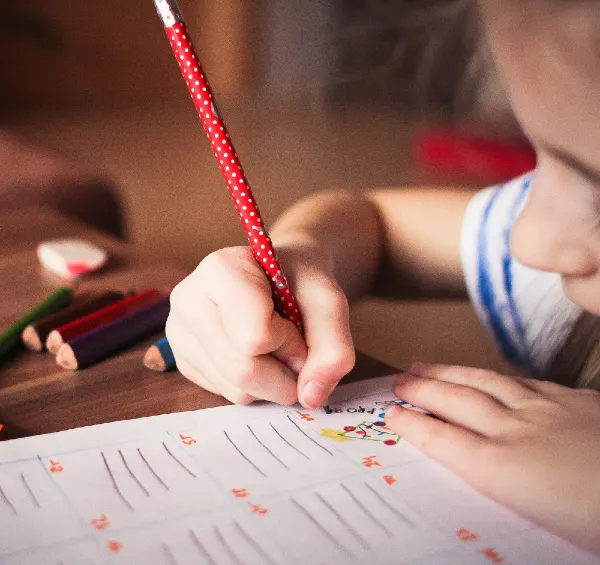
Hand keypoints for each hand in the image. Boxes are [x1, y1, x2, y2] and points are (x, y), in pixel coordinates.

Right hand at [166, 246, 354, 407]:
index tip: (297, 324)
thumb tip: (311, 397)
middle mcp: (188, 299)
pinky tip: (256, 355)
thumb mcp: (329, 302)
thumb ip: (333, 348)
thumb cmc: (300, 282)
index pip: (255, 337)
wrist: (280, 275)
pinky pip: (226, 394)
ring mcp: (179, 332)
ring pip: (235, 389)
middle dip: (285, 373)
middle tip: (296, 349)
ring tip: (275, 346)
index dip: (290, 342)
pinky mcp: (183, 360)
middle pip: (243, 370)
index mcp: (220, 270)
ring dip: (272, 382)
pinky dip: (255, 386)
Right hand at [384, 363, 599, 554]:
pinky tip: (493, 377)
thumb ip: (504, 492)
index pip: (445, 441)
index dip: (415, 425)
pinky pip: (527, 383)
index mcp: (506, 470)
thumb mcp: (542, 526)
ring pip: (487, 383)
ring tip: (428, 366)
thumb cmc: (597, 520)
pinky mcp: (577, 402)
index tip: (392, 414)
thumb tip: (478, 476)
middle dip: (424, 389)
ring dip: (452, 374)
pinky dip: (499, 378)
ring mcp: (549, 411)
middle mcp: (519, 432)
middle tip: (400, 380)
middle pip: (459, 402)